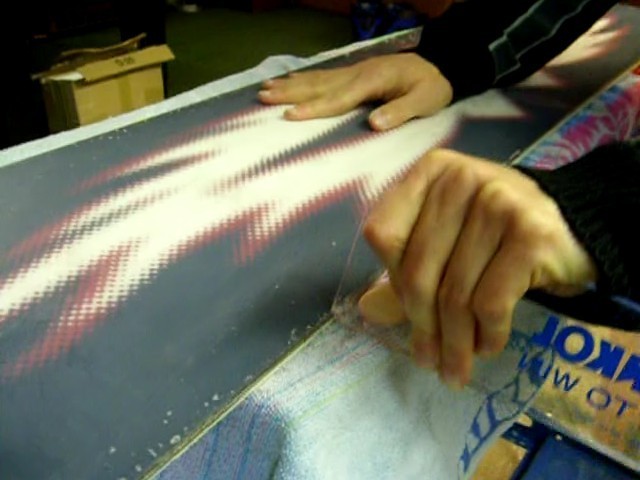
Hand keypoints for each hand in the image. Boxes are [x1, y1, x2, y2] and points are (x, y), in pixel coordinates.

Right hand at [258, 53, 452, 130]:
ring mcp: (354, 71)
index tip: (291, 115)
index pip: (339, 99)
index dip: (314, 108)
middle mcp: (358, 74)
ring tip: (265, 89)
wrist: (441, 63)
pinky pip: (324, 75)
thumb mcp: (426, 101)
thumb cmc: (432, 88)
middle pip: (319, 85)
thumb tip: (372, 124)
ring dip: (291, 84)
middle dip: (290, 92)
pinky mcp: (354, 73)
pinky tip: (290, 80)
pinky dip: (304, 78)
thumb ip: (400, 112)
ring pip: (317, 78)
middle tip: (263, 97)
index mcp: (372, 81)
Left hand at [358, 149, 596, 388]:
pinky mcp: (530, 235)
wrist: (576, 227)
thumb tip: (367, 310)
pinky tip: (488, 346)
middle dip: (423, 328)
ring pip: (455, 293)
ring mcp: (498, 202)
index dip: (393, 282)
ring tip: (455, 369)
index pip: (384, 235)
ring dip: (454, 343)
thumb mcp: (448, 242)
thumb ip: (405, 272)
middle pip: (419, 271)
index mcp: (430, 173)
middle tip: (429, 363)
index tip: (409, 315)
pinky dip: (488, 334)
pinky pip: (491, 302)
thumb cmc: (498, 235)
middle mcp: (461, 179)